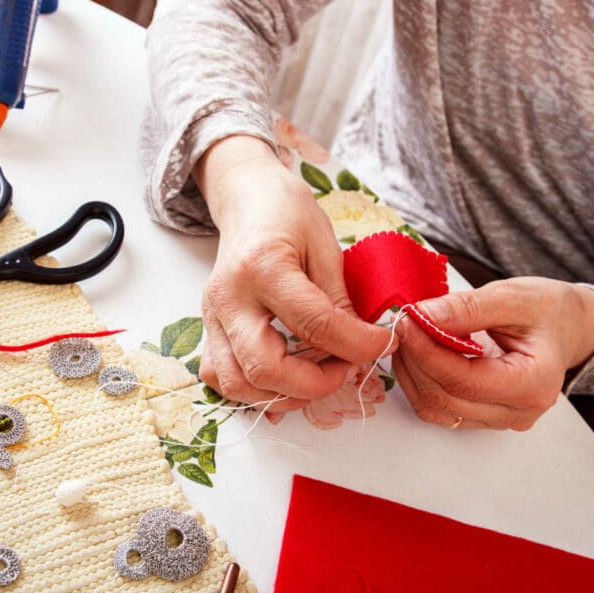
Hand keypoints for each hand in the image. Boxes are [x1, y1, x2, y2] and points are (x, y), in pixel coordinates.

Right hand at [193, 135, 396, 410]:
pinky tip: (283, 380)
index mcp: (263, 266)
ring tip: (316, 377)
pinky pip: (220, 376)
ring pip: (235, 383)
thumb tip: (363, 345)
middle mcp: (229, 297)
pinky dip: (252, 390)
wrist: (246, 199)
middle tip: (346, 369)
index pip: (314, 324)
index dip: (357, 345)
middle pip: (264, 367)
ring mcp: (212, 316)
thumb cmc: (287, 213)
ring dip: (282, 394)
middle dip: (314, 384)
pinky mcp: (209, 327)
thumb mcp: (325, 245)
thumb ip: (339, 300)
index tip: (384, 344)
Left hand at [393, 277, 593, 430]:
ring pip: (437, 408)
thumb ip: (467, 308)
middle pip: (446, 398)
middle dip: (415, 360)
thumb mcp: (512, 297)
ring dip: (413, 373)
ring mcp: (502, 419)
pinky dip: (422, 382)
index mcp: (534, 383)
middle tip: (401, 324)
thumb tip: (423, 316)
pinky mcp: (486, 417)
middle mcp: (520, 411)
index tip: (406, 322)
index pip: (465, 380)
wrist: (567, 327)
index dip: (426, 352)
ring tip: (408, 337)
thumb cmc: (547, 310)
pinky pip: (441, 409)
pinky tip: (419, 354)